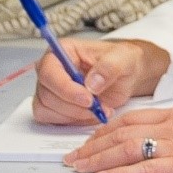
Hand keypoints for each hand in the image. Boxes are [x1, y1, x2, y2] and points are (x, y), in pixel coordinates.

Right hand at [32, 38, 169, 125]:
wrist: (125, 77)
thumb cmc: (121, 62)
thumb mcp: (123, 59)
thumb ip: (108, 67)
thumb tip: (91, 83)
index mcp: (63, 51)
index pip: (49, 71)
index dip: (65, 88)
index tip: (88, 99)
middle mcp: (52, 69)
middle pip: (47, 94)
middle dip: (74, 106)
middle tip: (98, 106)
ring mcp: (51, 89)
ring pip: (48, 109)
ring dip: (76, 115)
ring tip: (100, 109)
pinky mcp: (54, 106)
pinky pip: (52, 119)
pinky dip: (73, 121)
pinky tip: (91, 114)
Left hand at [65, 106, 172, 172]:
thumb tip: (160, 144)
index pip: (132, 119)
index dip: (104, 130)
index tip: (88, 142)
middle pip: (123, 131)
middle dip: (93, 145)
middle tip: (73, 158)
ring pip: (129, 147)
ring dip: (99, 159)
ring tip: (80, 168)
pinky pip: (148, 167)